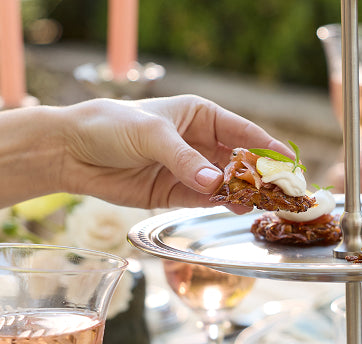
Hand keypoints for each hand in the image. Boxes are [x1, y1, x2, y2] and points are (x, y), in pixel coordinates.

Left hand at [59, 95, 287, 209]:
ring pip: (229, 185)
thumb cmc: (110, 126)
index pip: (245, 133)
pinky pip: (208, 201)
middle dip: (263, 177)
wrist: (71, 151)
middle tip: (283, 193)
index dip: (269, 149)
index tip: (291, 164)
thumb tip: (216, 184)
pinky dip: (222, 206)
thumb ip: (185, 161)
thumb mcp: (152, 135)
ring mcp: (191, 170)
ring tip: (262, 206)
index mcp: (201, 116)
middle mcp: (201, 143)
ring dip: (245, 195)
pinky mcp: (177, 194)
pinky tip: (236, 209)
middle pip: (242, 163)